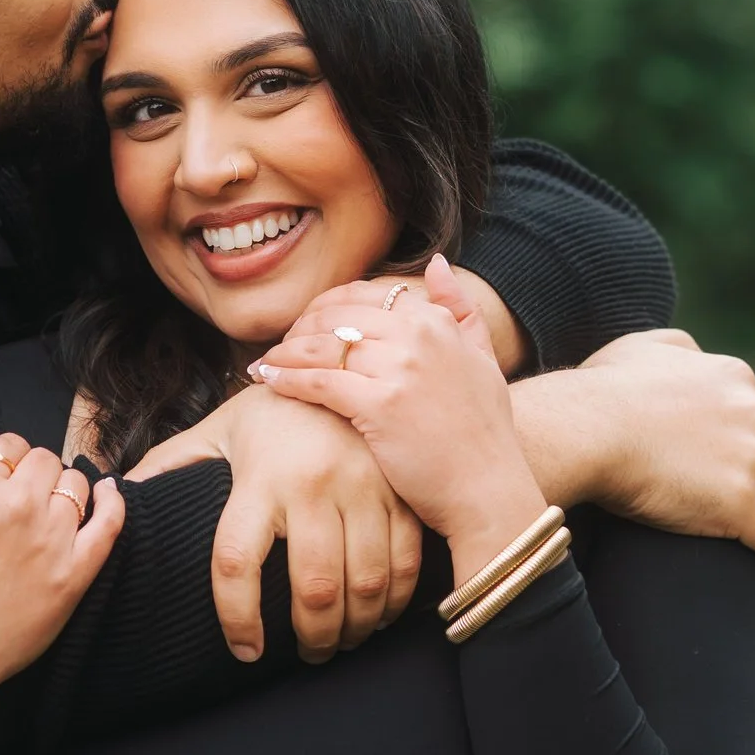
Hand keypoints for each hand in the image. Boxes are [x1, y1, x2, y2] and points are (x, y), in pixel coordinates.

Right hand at [0, 427, 125, 740]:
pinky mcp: (74, 574)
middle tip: (12, 504)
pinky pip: (111, 521)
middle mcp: (18, 506)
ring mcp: (51, 540)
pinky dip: (113, 500)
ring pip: (75, 483)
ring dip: (61, 488)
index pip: (6, 445)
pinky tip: (107, 493)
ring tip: (42, 513)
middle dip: (28, 473)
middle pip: (42, 459)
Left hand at [133, 385, 423, 665]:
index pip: (236, 563)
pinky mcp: (402, 492)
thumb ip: (170, 465)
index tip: (245, 650)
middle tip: (308, 654)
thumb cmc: (274, 410)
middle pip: (315, 589)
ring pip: (366, 584)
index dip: (237, 617)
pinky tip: (379, 615)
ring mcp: (364, 489)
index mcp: (260, 477)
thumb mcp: (218, 430)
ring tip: (342, 641)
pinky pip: (406, 563)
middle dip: (313, 638)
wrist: (348, 362)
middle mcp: (313, 484)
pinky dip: (396, 602)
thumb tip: (119, 495)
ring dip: (355, 628)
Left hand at [247, 257, 547, 578]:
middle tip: (278, 347)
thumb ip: (461, 308)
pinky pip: (319, 381)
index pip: (363, 296)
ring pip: (322, 345)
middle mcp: (418, 336)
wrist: (488, 490)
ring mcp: (399, 368)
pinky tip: (269, 382)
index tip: (306, 327)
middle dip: (299, 329)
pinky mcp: (379, 405)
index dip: (326, 309)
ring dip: (285, 352)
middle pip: (336, 316)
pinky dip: (287, 379)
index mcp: (437, 322)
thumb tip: (435, 264)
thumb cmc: (483, 434)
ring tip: (266, 364)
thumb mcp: (483, 359)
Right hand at [513, 330, 754, 579]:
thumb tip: (693, 355)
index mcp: (735, 379)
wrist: (587, 430)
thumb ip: (678, 348)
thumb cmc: (600, 391)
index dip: (751, 449)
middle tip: (738, 511)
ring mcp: (754, 462)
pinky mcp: (743, 507)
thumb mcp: (642, 347)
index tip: (733, 472)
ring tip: (752, 547)